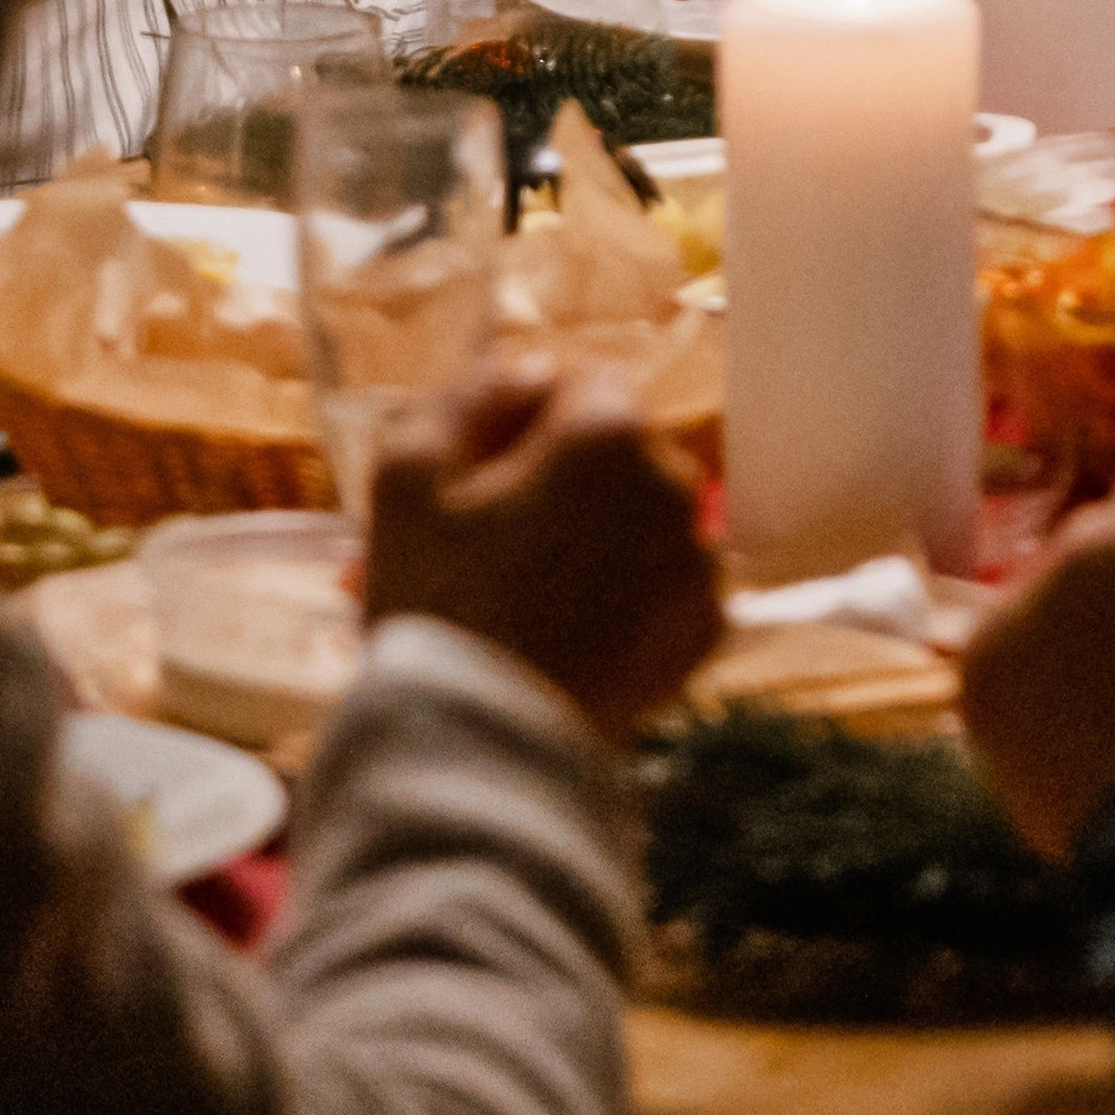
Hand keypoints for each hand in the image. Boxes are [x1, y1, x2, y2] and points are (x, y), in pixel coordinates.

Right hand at [361, 361, 722, 743]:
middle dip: (557, 478)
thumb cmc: (436, 603)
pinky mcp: (707, 630)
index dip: (524, 417)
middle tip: (486, 536)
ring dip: (592, 533)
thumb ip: (467, 396)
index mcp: (608, 434)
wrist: (484, 744)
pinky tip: (566, 628)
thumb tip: (530, 369)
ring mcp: (700, 561)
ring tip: (517, 590)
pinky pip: (663, 582)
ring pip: (640, 517)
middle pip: (615, 453)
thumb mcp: (408, 477)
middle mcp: (675, 485)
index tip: (478, 469)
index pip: (580, 382)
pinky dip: (626, 592)